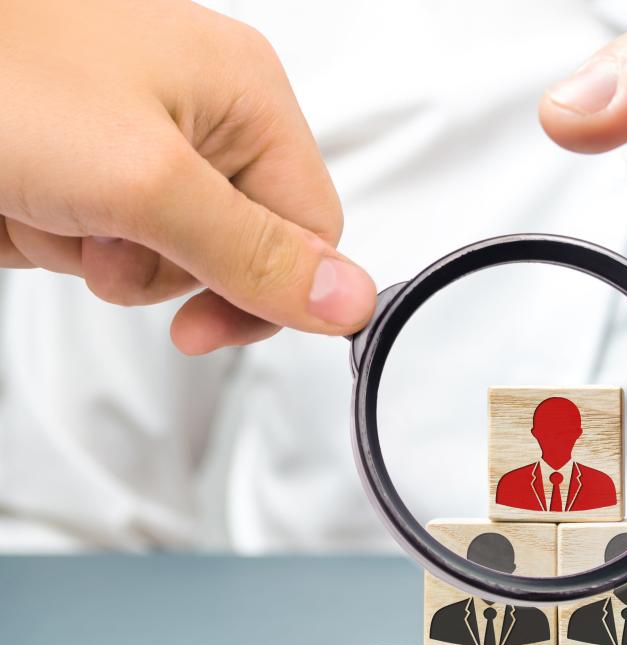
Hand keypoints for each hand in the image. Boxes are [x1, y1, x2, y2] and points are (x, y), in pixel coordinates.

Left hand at [0, 0, 374, 353]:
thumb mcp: (143, 181)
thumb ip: (255, 253)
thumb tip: (352, 302)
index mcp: (246, 93)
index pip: (312, 230)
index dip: (265, 292)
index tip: (200, 328)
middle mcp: (202, 110)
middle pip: (238, 248)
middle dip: (161, 265)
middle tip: (103, 228)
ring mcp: (138, 136)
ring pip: (167, 255)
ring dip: (100, 255)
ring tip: (49, 202)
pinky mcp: (84, 161)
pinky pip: (106, 239)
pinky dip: (60, 240)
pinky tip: (25, 200)